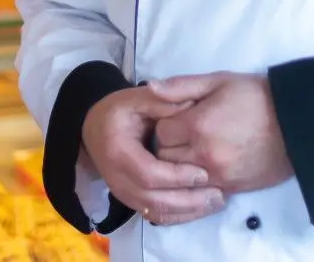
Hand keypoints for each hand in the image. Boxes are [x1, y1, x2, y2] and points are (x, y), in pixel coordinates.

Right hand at [82, 85, 226, 224]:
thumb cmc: (120, 111)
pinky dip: (179, 216)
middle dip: (187, 200)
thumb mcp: (136, 98)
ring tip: (215, 202)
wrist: (95, 128)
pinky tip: (200, 209)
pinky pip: (155, 215)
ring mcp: (123, 193)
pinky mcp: (131, 201)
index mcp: (118, 151)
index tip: (203, 173)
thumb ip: (161, 101)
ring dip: (187, 212)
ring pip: (155, 212)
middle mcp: (117, 178)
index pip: (148, 173)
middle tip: (217, 195)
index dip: (176, 176)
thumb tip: (190, 105)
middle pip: (153, 200)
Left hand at [150, 72, 293, 194]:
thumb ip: (182, 86)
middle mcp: (203, 154)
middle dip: (169, 147)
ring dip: (180, 167)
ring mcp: (217, 175)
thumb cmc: (256, 96)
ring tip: (192, 151)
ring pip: (179, 179)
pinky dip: (197, 181)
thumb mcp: (219, 81)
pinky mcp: (230, 189)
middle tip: (181, 136)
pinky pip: (200, 191)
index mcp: (197, 124)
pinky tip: (205, 167)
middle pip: (165, 158)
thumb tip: (150, 87)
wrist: (297, 123)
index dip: (165, 124)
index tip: (175, 118)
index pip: (161, 133)